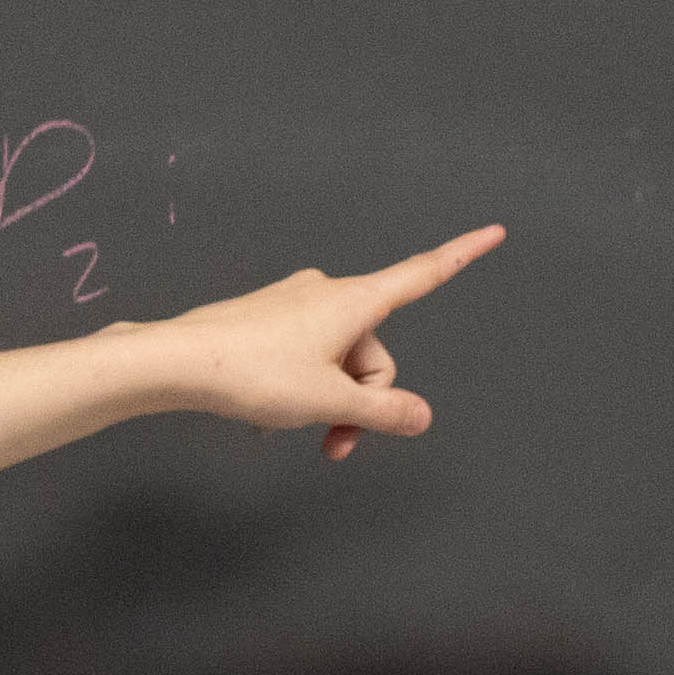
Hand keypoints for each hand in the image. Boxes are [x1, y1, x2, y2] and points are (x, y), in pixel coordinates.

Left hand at [148, 225, 505, 459]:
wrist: (177, 361)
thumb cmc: (252, 373)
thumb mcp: (330, 402)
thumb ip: (383, 413)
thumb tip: (420, 415)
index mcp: (355, 302)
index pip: (424, 275)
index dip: (464, 255)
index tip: (496, 230)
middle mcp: (329, 293)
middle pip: (374, 353)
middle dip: (361, 401)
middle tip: (334, 444)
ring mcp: (296, 304)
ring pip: (337, 361)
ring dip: (328, 403)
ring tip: (296, 431)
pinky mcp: (269, 319)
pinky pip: (305, 359)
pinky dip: (301, 390)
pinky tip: (271, 420)